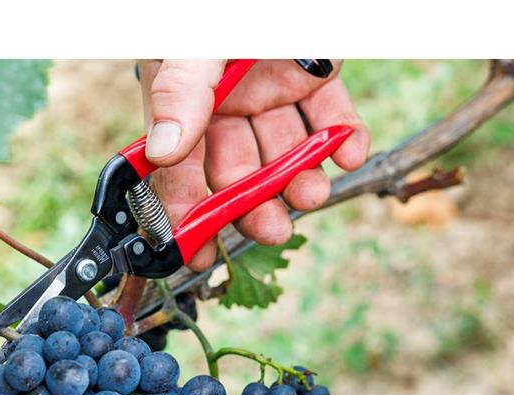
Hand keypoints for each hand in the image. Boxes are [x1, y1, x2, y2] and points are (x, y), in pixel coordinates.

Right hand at [137, 59, 370, 269]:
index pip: (178, 168)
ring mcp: (271, 91)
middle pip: (237, 170)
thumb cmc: (220, 9)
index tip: (197, 251)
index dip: (186, 212)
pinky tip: (349, 149)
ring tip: (312, 194)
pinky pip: (330, 117)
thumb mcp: (193, 44)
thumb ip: (180, 91)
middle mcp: (225, 104)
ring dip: (299, 178)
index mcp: (183, 102)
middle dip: (253, 203)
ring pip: (285, 151)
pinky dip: (343, 136)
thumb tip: (163, 150)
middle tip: (271, 228)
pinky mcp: (318, 74)